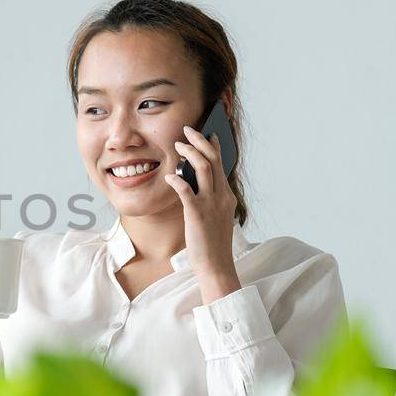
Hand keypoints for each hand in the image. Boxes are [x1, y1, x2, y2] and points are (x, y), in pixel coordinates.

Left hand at [163, 126, 241, 302]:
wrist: (216, 266)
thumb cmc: (212, 243)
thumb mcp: (215, 217)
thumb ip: (209, 198)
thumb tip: (192, 181)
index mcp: (227, 197)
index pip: (221, 164)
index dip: (214, 146)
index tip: (208, 133)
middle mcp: (222, 196)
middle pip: (213, 160)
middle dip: (200, 141)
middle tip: (187, 130)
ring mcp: (211, 204)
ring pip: (204, 168)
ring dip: (190, 153)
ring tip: (177, 145)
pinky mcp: (198, 214)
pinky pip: (186, 190)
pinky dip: (177, 179)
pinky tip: (169, 176)